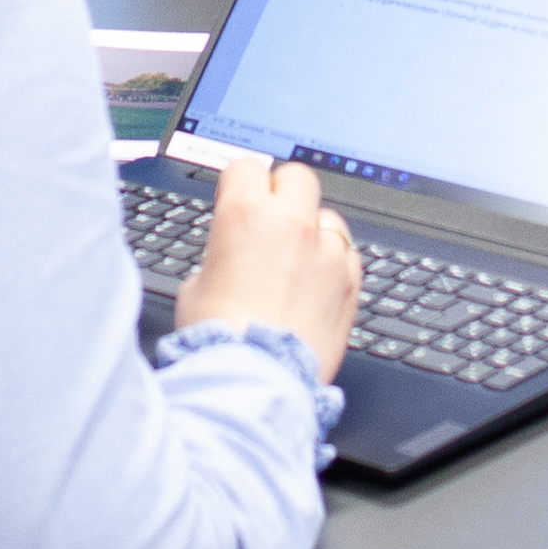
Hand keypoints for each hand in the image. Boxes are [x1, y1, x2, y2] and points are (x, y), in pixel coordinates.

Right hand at [172, 157, 358, 379]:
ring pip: (329, 216)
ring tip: (296, 260)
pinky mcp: (351, 283)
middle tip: (271, 220)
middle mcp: (293, 225)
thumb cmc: (221, 340)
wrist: (256, 381)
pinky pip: (348, 255)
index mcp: (246, 215)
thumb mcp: (196, 285)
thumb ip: (221, 255)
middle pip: (297, 176)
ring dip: (313, 230)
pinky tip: (317, 285)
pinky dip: (334, 264)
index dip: (239, 184)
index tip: (238, 199)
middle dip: (283, 193)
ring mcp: (327, 253)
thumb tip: (230, 257)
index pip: (247, 167)